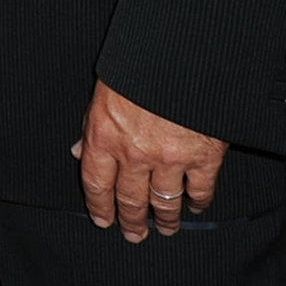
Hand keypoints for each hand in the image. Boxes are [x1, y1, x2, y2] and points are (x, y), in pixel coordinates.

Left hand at [71, 79, 227, 241]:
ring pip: (164, 202)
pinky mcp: (204, 156)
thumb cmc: (140, 63)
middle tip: (134, 233)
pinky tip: (196, 205)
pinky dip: (198, 202)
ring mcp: (170, 157)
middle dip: (131, 221)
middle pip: (130, 199)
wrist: (182, 52)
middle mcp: (135, 152)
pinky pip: (200, 190)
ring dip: (164, 219)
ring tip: (165, 227)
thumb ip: (93, 124)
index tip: (103, 220)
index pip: (96, 183)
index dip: (99, 206)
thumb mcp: (105, 89)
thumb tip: (81, 152)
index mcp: (105, 133)